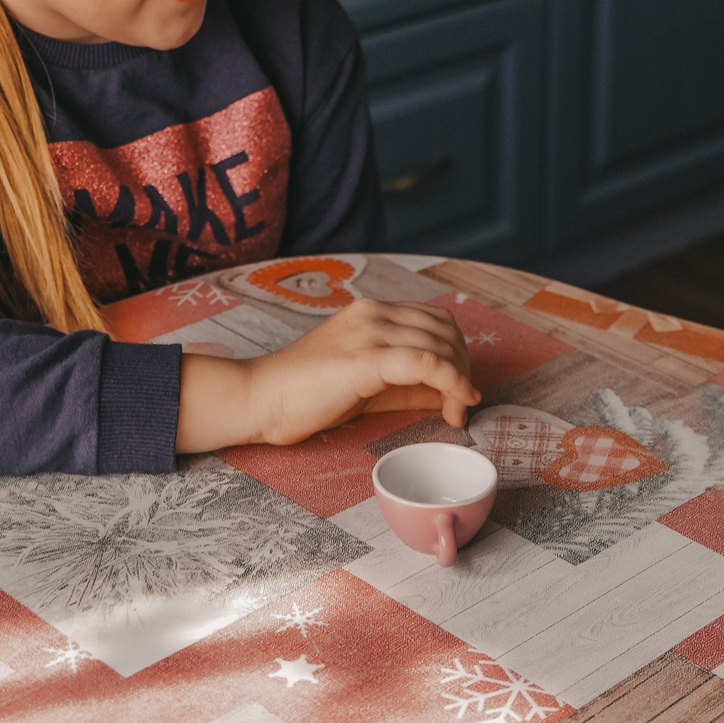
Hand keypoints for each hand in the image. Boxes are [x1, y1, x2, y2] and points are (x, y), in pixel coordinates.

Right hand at [178, 298, 478, 451]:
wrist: (258, 399)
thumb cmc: (304, 395)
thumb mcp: (365, 383)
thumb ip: (406, 383)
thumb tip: (448, 394)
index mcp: (371, 312)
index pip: (437, 320)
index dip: (458, 354)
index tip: (460, 389)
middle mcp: (374, 313)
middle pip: (446, 331)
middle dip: (464, 368)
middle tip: (461, 403)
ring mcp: (369, 332)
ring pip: (442, 345)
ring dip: (460, 380)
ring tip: (455, 410)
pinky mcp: (366, 358)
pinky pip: (427, 363)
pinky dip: (452, 384)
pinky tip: (455, 404)